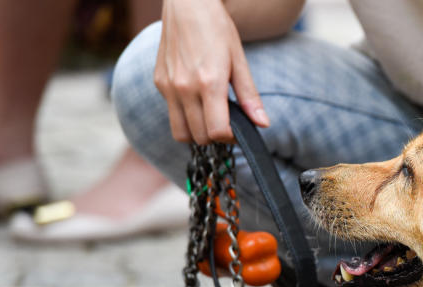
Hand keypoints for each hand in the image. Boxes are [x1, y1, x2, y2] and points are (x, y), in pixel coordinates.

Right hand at [154, 0, 268, 143]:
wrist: (187, 5)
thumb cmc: (216, 29)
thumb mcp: (239, 60)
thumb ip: (249, 96)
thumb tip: (263, 124)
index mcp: (209, 83)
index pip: (216, 131)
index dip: (229, 137)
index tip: (236, 130)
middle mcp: (184, 88)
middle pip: (199, 137)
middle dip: (215, 137)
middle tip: (224, 124)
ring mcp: (169, 87)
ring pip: (180, 133)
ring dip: (196, 133)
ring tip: (209, 119)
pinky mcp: (159, 83)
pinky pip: (171, 113)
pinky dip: (184, 117)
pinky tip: (195, 101)